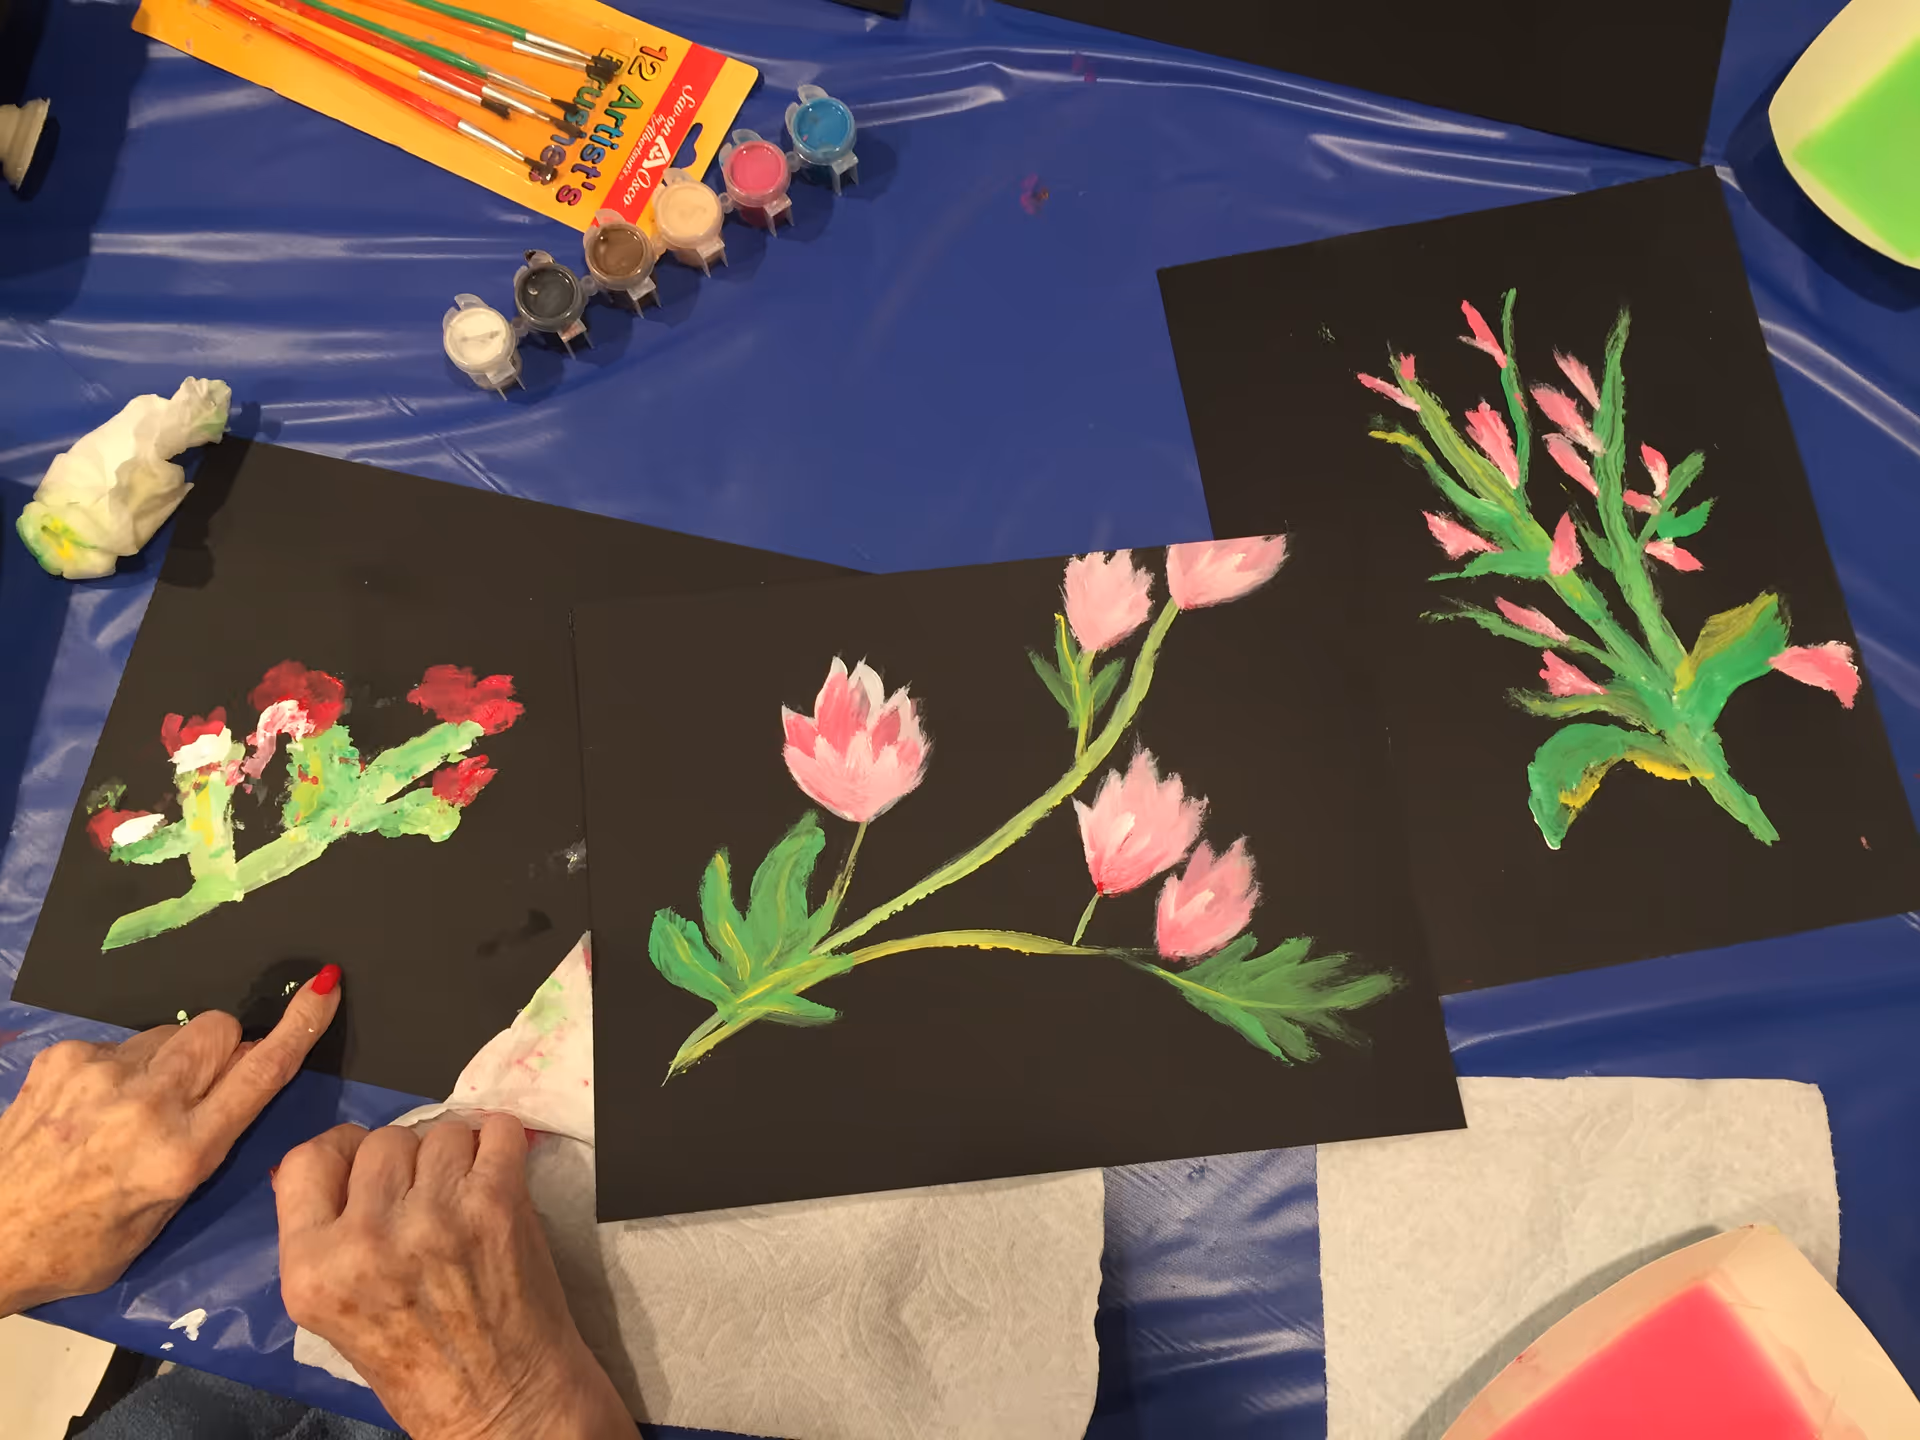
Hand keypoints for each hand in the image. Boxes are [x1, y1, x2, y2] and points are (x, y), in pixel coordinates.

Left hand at [0, 965, 342, 1314]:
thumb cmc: (78, 1248)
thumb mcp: (161, 1217)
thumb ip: (201, 1150)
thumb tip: (231, 1090)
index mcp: (181, 1154)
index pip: (260, 1073)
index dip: (300, 1025)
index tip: (324, 986)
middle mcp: (148, 1104)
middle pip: (219, 1031)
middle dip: (225, 1048)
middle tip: (201, 1088)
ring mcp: (102, 1073)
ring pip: (170, 1033)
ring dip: (170, 1060)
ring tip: (131, 1109)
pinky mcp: (65, 1056)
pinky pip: (121, 1043)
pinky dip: (120, 1068)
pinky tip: (91, 1109)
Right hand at [276, 1114, 630, 1439]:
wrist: (502, 1403)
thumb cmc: (420, 1367)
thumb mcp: (334, 1312)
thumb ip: (326, 1237)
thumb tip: (332, 1164)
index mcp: (311, 1269)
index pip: (306, 1161)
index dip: (340, 1153)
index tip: (362, 1162)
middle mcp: (366, 1237)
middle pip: (380, 1140)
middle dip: (405, 1160)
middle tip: (424, 1197)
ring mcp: (434, 1215)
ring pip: (440, 1131)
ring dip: (454, 1154)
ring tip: (462, 1196)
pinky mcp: (495, 1202)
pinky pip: (496, 1130)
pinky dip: (500, 1142)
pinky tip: (496, 1173)